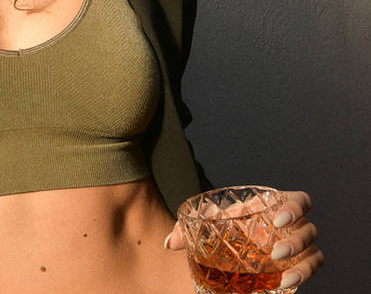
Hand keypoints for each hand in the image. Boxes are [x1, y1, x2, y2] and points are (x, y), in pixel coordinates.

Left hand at [164, 190, 322, 288]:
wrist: (230, 248)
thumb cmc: (223, 227)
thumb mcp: (209, 222)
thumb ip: (189, 227)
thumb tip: (169, 244)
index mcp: (274, 206)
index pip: (300, 201)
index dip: (296, 207)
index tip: (277, 220)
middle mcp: (291, 227)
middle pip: (309, 229)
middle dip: (297, 240)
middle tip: (275, 252)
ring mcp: (297, 249)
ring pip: (315, 253)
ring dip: (304, 264)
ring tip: (283, 274)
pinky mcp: (297, 267)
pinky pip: (309, 270)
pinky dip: (301, 276)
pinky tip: (284, 283)